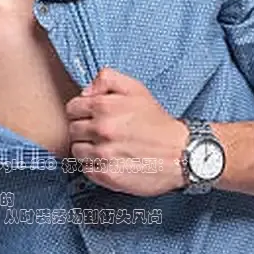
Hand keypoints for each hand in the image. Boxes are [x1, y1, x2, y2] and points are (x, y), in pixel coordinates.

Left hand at [65, 67, 187, 195]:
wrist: (181, 153)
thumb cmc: (158, 123)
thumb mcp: (137, 89)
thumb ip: (108, 80)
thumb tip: (85, 91)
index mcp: (105, 107)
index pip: (72, 108)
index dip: (81, 112)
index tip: (92, 118)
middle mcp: (101, 130)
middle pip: (73, 130)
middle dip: (84, 131)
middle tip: (102, 134)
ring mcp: (103, 154)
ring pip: (77, 151)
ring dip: (88, 150)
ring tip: (107, 149)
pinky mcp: (107, 174)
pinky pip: (86, 169)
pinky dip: (95, 167)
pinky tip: (111, 162)